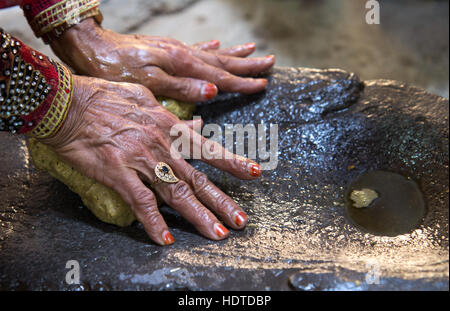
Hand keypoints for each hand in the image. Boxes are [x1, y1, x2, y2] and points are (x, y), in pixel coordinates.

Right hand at [41, 75, 261, 244]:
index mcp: (169, 127)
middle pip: (197, 179)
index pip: (208, 148)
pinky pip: (141, 203)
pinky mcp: (118, 174)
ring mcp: (141, 161)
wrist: (68, 103)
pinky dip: (154, 222)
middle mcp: (161, 146)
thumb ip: (174, 115)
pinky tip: (165, 239)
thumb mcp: (146, 99)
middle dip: (222, 201)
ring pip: (177, 193)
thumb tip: (197, 122)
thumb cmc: (105, 97)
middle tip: (240, 221)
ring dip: (199, 216)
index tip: (254, 173)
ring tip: (217, 234)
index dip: (232, 162)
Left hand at [50, 18, 274, 101]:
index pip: (221, 77)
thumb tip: (212, 94)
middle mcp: (183, 54)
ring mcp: (175, 50)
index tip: (263, 84)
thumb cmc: (115, 69)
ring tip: (253, 50)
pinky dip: (209, 48)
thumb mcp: (147, 83)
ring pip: (212, 53)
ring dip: (234, 54)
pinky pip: (195, 48)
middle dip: (247, 64)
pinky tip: (215, 45)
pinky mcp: (164, 50)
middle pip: (223, 61)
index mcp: (182, 64)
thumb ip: (180, 88)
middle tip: (270, 62)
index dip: (243, 83)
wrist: (90, 46)